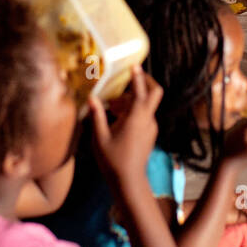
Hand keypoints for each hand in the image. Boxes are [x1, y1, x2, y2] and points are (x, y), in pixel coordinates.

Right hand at [88, 65, 162, 182]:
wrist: (129, 181)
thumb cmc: (113, 160)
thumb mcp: (100, 138)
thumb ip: (97, 116)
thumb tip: (92, 98)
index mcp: (136, 118)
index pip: (142, 91)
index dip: (139, 76)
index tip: (134, 65)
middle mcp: (147, 119)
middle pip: (154, 92)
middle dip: (144, 81)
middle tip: (129, 77)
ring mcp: (150, 126)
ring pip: (146, 104)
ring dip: (132, 98)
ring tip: (112, 105)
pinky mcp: (149, 133)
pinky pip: (143, 114)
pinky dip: (133, 109)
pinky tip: (116, 116)